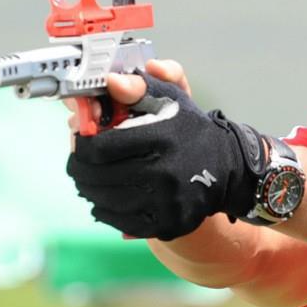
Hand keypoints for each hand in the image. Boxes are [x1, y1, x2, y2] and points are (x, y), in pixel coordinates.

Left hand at [66, 71, 267, 240]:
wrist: (227, 168)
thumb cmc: (189, 130)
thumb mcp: (168, 99)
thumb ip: (137, 87)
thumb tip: (111, 82)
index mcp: (162, 137)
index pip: (99, 148)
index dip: (81, 146)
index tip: (81, 142)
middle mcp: (165, 173)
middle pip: (96, 177)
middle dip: (80, 169)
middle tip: (79, 164)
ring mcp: (167, 202)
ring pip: (104, 201)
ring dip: (91, 190)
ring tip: (92, 180)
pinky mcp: (169, 224)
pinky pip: (120, 223)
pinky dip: (107, 211)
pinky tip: (109, 199)